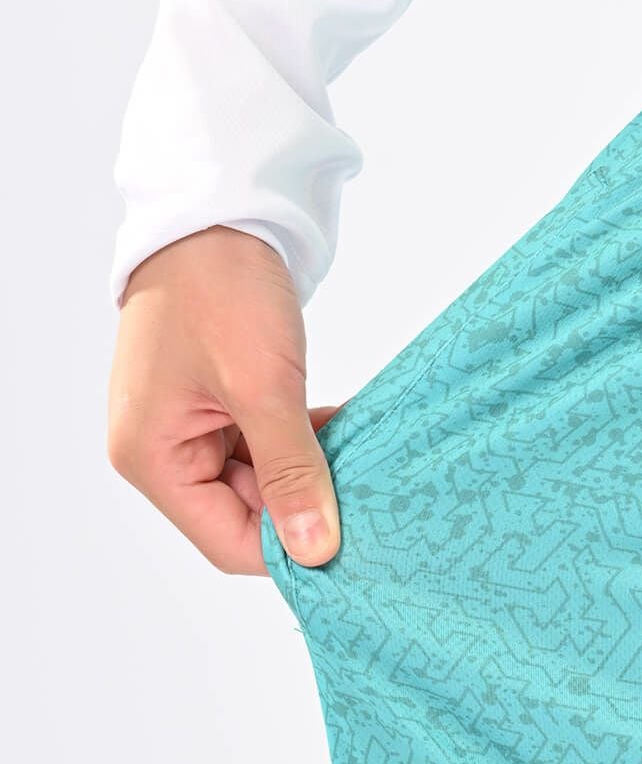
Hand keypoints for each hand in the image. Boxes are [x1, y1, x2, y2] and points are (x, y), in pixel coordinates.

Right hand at [108, 225, 340, 574]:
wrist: (218, 213)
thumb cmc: (222, 289)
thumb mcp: (263, 387)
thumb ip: (291, 470)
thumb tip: (314, 549)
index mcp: (152, 457)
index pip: (227, 541)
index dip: (289, 549)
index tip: (352, 542)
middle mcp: (163, 452)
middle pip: (246, 516)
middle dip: (307, 506)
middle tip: (367, 496)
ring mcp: (191, 428)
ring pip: (263, 482)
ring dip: (311, 473)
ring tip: (359, 460)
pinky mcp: (219, 406)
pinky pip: (267, 447)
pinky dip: (305, 444)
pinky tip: (341, 430)